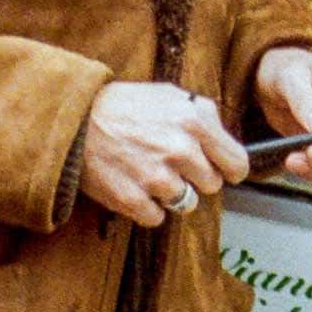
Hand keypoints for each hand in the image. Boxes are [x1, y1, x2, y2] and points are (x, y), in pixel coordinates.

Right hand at [78, 82, 246, 226]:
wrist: (74, 121)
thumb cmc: (122, 106)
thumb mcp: (168, 94)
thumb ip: (201, 113)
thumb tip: (223, 137)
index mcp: (195, 121)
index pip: (237, 164)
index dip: (228, 168)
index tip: (220, 170)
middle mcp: (181, 150)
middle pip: (211, 185)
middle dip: (195, 177)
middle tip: (171, 164)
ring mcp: (157, 178)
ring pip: (186, 203)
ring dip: (172, 193)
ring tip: (150, 173)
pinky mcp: (133, 200)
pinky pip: (157, 217)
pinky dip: (148, 207)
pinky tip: (135, 186)